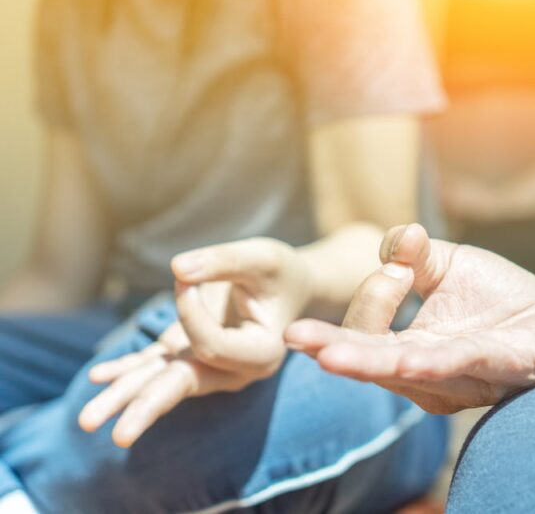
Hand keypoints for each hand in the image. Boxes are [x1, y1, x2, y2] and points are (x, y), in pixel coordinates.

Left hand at [79, 238, 311, 446]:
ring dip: (124, 399)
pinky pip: (154, 368)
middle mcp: (234, 370)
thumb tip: (177, 270)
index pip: (213, 346)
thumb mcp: (262, 258)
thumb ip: (224, 262)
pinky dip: (125, 371)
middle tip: (120, 436)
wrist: (287, 287)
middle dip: (148, 407)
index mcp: (262, 353)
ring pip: (163, 384)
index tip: (187, 275)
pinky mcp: (189, 357)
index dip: (191, 311)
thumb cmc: (280, 273)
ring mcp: (209, 367)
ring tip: (87, 421)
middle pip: (185, 387)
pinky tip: (97, 377)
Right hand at [285, 224, 534, 413]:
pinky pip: (465, 366)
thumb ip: (415, 254)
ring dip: (371, 362)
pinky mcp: (505, 367)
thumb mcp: (452, 266)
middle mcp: (430, 373)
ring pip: (409, 372)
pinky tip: (409, 360)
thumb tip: (396, 240)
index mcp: (412, 348)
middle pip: (374, 363)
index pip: (368, 333)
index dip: (370, 296)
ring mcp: (465, 375)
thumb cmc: (507, 303)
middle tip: (296, 339)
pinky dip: (435, 363)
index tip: (397, 265)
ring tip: (331, 356)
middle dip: (336, 350)